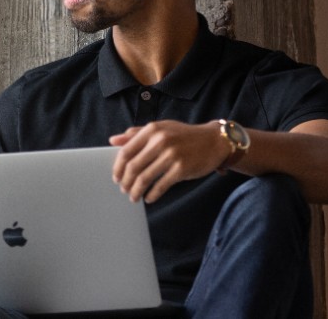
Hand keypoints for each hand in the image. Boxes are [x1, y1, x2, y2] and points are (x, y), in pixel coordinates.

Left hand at [109, 120, 230, 202]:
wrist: (215, 141)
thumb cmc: (184, 135)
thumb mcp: (160, 128)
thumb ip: (136, 134)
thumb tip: (113, 140)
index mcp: (152, 130)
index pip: (126, 152)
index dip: (118, 168)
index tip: (116, 177)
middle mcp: (160, 141)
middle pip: (133, 167)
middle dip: (125, 182)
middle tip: (124, 190)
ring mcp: (171, 155)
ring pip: (144, 178)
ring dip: (136, 191)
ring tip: (134, 197)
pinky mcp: (181, 169)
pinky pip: (160, 186)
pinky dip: (152, 195)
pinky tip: (149, 198)